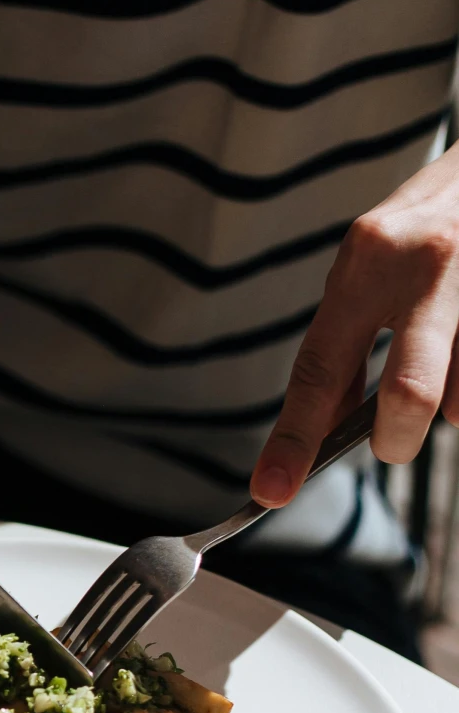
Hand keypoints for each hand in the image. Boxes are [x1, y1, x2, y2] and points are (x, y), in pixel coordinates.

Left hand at [252, 143, 458, 504]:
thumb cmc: (426, 223)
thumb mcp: (368, 267)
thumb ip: (345, 341)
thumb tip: (323, 425)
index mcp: (368, 259)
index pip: (320, 367)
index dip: (293, 438)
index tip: (271, 489)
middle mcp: (425, 266)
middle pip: (409, 395)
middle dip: (396, 439)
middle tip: (390, 442)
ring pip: (458, 400)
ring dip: (447, 403)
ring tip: (446, 353)